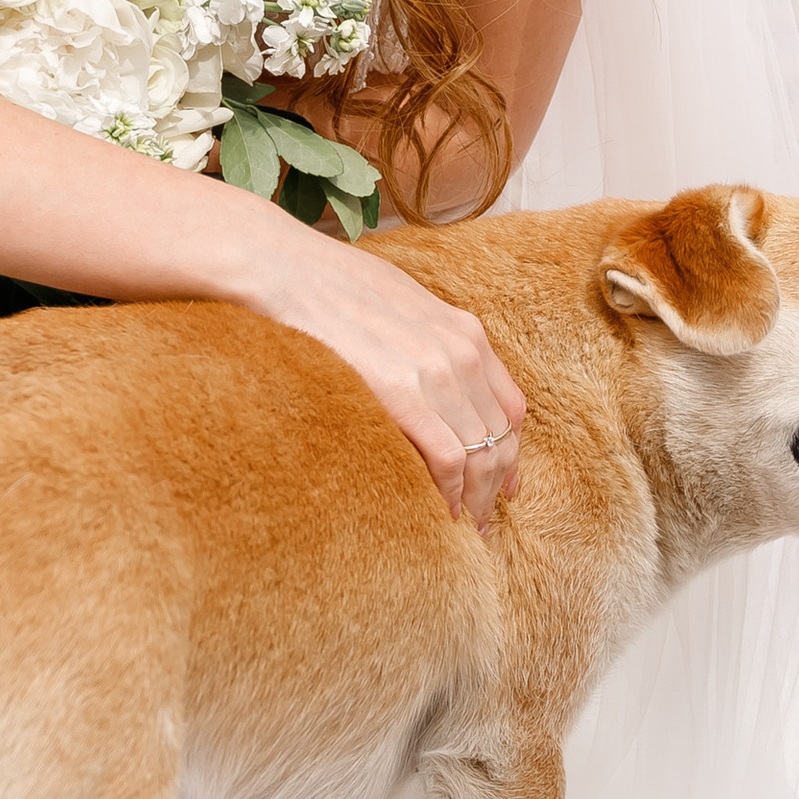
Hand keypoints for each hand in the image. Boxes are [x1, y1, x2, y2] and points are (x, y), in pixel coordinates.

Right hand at [245, 219, 526, 530]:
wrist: (286, 270)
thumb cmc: (331, 286)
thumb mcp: (401, 306)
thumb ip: (428, 344)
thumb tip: (427, 381)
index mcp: (465, 331)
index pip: (511, 408)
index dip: (512, 453)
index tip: (503, 485)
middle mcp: (462, 352)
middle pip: (501, 438)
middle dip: (494, 488)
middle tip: (480, 523)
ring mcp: (436, 372)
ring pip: (481, 455)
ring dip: (476, 500)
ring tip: (462, 529)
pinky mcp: (402, 393)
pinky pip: (448, 458)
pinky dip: (451, 493)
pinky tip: (440, 512)